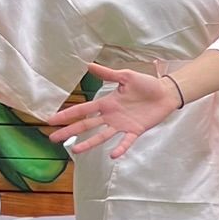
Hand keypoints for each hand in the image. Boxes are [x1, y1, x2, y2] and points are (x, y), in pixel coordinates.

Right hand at [44, 65, 178, 158]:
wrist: (167, 93)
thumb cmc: (147, 84)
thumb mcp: (126, 76)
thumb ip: (108, 74)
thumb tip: (88, 65)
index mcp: (107, 103)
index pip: (83, 109)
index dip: (67, 114)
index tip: (52, 120)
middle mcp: (111, 116)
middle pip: (87, 125)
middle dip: (70, 131)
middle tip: (53, 138)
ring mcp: (123, 125)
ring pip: (102, 136)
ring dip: (89, 143)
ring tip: (75, 150)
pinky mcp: (136, 130)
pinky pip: (127, 141)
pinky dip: (120, 148)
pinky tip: (112, 155)